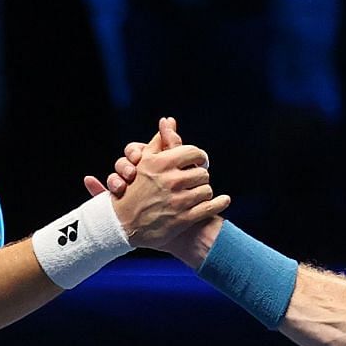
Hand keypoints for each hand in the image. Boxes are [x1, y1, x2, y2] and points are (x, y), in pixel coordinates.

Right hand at [83, 116, 227, 252]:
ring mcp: (178, 201)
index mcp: (161, 164)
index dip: (198, 157)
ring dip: (205, 192)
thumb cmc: (133, 190)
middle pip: (202, 173)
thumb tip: (169, 120)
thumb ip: (159, 141)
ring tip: (200, 193)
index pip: (193, 153)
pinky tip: (223, 200)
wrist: (122, 225)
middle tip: (197, 180)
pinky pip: (210, 208)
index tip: (198, 161)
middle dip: (200, 177)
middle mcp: (170, 181)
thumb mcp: (143, 162)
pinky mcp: (183, 219)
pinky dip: (220, 203)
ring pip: (207, 190)